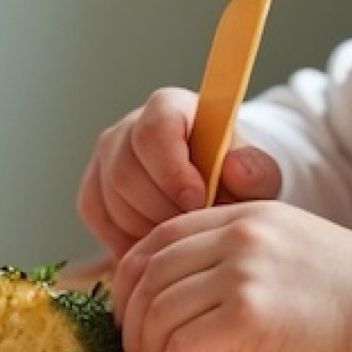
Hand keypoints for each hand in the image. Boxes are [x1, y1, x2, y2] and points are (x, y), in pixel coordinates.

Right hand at [76, 86, 284, 257]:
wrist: (218, 189)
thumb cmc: (237, 177)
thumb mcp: (258, 173)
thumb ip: (254, 171)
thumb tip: (236, 170)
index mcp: (170, 107)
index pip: (154, 131)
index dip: (172, 171)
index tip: (198, 202)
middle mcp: (129, 126)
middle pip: (125, 170)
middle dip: (160, 209)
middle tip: (193, 228)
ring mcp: (106, 155)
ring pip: (110, 198)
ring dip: (145, 227)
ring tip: (180, 236)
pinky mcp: (93, 185)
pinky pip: (95, 214)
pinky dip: (123, 237)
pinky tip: (154, 244)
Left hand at [114, 199, 351, 351]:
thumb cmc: (350, 300)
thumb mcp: (287, 253)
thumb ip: (233, 261)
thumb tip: (175, 306)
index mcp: (244, 215)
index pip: (157, 238)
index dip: (131, 283)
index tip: (134, 317)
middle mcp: (238, 235)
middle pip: (147, 276)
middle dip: (133, 324)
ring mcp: (243, 272)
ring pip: (158, 313)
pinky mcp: (250, 315)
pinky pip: (183, 343)